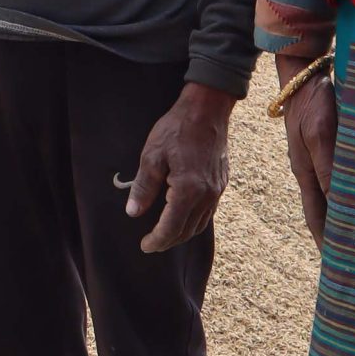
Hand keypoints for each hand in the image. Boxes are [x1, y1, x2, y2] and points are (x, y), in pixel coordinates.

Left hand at [125, 84, 233, 252]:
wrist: (207, 109)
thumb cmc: (177, 129)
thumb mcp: (152, 155)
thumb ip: (144, 187)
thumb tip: (133, 212)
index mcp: (188, 190)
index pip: (171, 228)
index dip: (157, 240)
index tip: (145, 246)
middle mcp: (207, 195)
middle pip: (187, 230)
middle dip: (168, 241)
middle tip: (152, 243)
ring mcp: (217, 190)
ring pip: (200, 224)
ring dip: (182, 233)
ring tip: (165, 234)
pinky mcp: (221, 183)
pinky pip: (208, 212)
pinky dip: (194, 220)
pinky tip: (182, 216)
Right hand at [280, 60, 337, 242]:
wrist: (304, 70)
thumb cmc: (312, 100)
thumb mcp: (321, 134)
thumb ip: (331, 169)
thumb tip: (342, 205)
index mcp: (306, 173)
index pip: (318, 218)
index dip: (327, 242)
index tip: (339, 267)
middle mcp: (312, 170)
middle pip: (326, 210)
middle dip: (338, 234)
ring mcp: (320, 157)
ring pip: (337, 194)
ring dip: (348, 214)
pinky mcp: (330, 144)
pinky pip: (344, 176)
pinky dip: (354, 191)